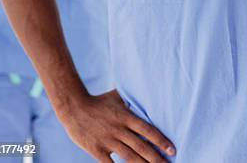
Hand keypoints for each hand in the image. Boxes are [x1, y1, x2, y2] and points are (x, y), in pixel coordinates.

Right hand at [60, 88, 175, 161]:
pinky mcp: (96, 150)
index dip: (161, 141)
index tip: (173, 150)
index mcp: (125, 116)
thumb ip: (131, 99)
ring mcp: (108, 141)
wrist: (74, 107)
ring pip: (129, 158)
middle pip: (141, 146)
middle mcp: (119, 129)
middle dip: (156, 158)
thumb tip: (147, 91)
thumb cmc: (98, 101)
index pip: (148, 130)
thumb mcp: (117, 96)